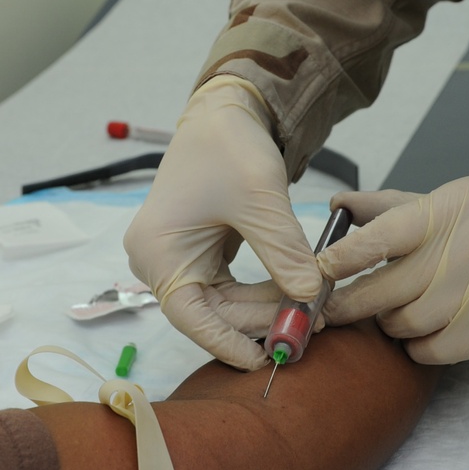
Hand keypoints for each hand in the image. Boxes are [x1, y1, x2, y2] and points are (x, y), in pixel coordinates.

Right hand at [124, 78, 321, 368]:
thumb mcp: (261, 200)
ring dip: (263, 308)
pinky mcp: (198, 253)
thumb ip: (284, 252)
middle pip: (210, 313)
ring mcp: (177, 257)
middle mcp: (159, 260)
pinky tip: (294, 294)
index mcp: (157, 250)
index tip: (267, 359)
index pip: (191, 316)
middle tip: (307, 327)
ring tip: (309, 309)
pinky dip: (260, 292)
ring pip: (223, 303)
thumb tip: (311, 298)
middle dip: (258, 321)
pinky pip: (228, 287)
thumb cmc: (231, 146)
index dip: (228, 342)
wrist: (226, 111)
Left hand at [317, 177, 468, 363]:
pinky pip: (430, 350)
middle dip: (353, 303)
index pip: (385, 233)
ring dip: (394, 325)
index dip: (343, 257)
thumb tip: (339, 206)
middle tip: (335, 310)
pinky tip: (434, 332)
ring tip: (408, 313)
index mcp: (460, 204)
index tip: (318, 271)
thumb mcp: (460, 207)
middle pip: (387, 288)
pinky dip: (420, 347)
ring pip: (405, 323)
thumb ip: (396, 208)